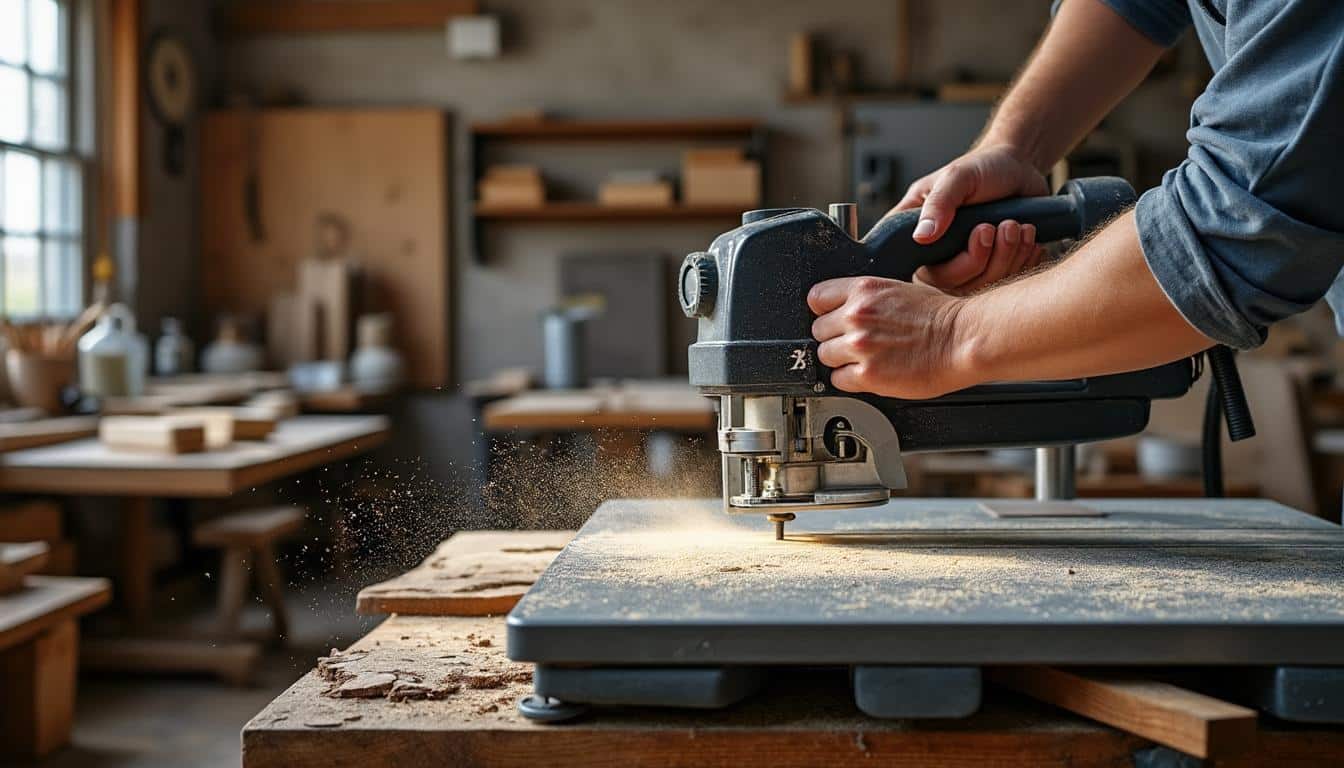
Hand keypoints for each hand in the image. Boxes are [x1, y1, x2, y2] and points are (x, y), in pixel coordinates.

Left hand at [808, 276, 975, 398]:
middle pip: (818, 330)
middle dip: (834, 337)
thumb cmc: (940, 316)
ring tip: (865, 359)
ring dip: (840, 360)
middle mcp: (857, 315)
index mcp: (863, 290)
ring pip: (825, 356)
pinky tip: (869, 374)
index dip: (825, 312)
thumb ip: (866, 299)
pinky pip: (838, 380)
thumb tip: (845, 310)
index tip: (832, 320)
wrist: (963, 339)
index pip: (816, 298)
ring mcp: (859, 346)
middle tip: (856, 343)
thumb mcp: (898, 289)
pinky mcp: (867, 374)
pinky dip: (850, 380)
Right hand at [891, 145, 1049, 293]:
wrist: (1018, 169)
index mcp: (915, 232)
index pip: (913, 266)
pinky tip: (1027, 239)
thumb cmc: (983, 168)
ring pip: (981, 287)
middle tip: (1003, 226)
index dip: (945, 265)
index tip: (980, 232)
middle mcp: (935, 255)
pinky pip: (1003, 285)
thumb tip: (921, 237)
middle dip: (985, 258)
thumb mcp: (958, 177)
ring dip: (1008, 258)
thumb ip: (939, 204)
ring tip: (1017, 227)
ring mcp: (963, 266)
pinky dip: (1022, 264)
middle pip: (953, 284)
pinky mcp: (989, 270)